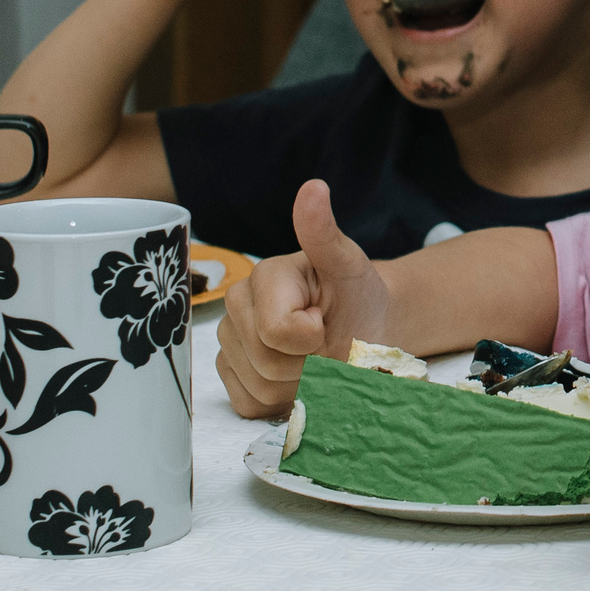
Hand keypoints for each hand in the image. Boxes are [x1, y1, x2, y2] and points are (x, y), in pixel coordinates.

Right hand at [215, 180, 392, 417]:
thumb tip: (314, 187)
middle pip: (268, 362)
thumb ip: (325, 234)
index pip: (277, 330)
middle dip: (309, 362)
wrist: (360, 327)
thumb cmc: (356, 295)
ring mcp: (229, 342)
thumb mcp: (350, 265)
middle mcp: (236, 307)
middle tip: (326, 343)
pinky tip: (298, 378)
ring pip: (261, 386)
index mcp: (262, 276)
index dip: (313, 337)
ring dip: (301, 384)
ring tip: (315, 358)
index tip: (327, 319)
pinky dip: (283, 400)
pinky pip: (250, 403)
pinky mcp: (231, 374)